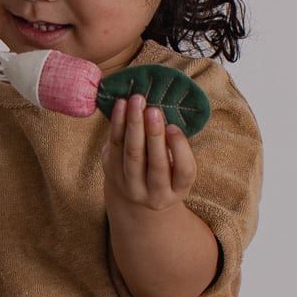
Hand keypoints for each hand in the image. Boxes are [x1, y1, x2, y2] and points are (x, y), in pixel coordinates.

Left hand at [100, 93, 196, 210]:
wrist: (134, 195)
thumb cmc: (164, 172)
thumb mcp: (177, 169)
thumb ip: (176, 147)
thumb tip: (164, 115)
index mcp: (177, 191)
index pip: (184, 171)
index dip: (179, 149)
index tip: (173, 127)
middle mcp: (155, 193)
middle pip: (155, 164)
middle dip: (154, 135)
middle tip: (153, 110)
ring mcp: (131, 187)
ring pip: (132, 155)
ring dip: (134, 125)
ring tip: (136, 101)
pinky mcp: (112, 173)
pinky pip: (114, 146)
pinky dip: (117, 123)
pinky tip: (121, 105)